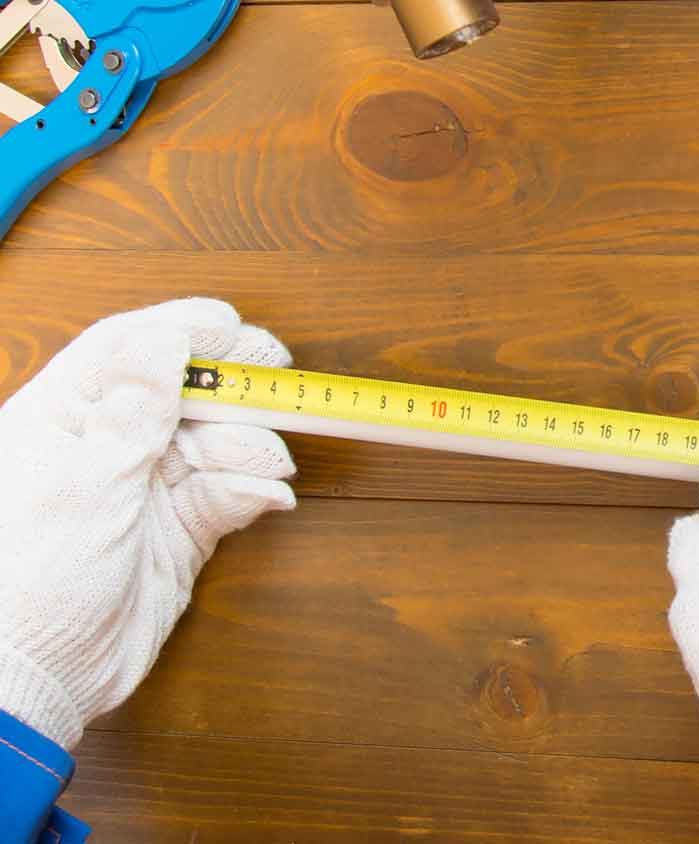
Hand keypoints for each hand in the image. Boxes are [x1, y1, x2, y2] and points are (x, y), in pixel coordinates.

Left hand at [0, 299, 296, 748]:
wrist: (39, 677)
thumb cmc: (31, 580)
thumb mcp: (86, 483)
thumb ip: (134, 411)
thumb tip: (166, 338)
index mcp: (63, 416)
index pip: (128, 349)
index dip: (183, 329)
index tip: (236, 327)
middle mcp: (106, 443)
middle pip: (183, 389)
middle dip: (235, 385)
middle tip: (280, 381)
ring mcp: (146, 486)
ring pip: (215, 439)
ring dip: (251, 446)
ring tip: (270, 465)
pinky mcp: (181, 528)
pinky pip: (228, 491)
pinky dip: (252, 488)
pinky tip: (266, 496)